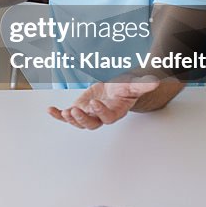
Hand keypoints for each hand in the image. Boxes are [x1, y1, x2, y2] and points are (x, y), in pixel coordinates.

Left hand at [46, 76, 160, 129]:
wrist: (116, 88)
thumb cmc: (125, 88)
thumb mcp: (133, 84)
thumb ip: (143, 85)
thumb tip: (156, 82)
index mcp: (115, 112)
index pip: (107, 117)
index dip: (101, 112)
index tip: (95, 103)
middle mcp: (101, 116)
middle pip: (90, 124)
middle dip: (81, 119)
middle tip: (75, 110)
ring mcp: (89, 114)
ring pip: (78, 122)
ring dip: (70, 118)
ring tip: (63, 112)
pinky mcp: (80, 109)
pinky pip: (68, 114)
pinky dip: (58, 114)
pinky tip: (50, 110)